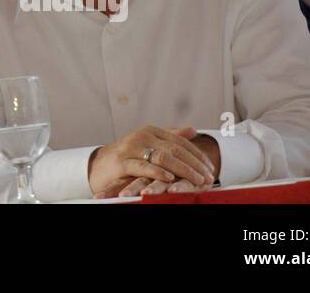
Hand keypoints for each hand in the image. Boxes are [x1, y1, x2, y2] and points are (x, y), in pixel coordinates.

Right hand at [88, 124, 216, 196]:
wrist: (98, 166)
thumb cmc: (127, 157)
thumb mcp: (149, 145)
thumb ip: (170, 136)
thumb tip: (193, 129)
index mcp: (151, 131)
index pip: (180, 141)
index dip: (197, 155)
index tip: (210, 168)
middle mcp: (142, 136)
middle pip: (174, 149)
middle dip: (194, 164)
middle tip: (209, 177)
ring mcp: (131, 148)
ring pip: (162, 157)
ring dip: (183, 170)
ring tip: (197, 180)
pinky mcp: (121, 162)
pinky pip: (143, 167)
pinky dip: (158, 172)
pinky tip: (170, 178)